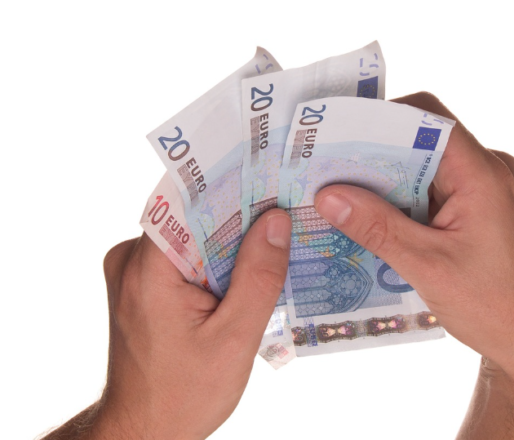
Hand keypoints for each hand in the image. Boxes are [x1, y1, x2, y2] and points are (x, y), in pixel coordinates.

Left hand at [46, 209, 291, 438]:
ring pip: (193, 236)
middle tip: (286, 211)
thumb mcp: (234, 339)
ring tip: (275, 243)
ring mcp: (135, 272)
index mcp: (147, 269)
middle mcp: (132, 260)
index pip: (190, 203)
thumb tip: (277, 221)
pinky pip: (187, 256)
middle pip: (193, 217)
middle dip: (241, 216)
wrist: (144, 430)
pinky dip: (218, 261)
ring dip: (232, 242)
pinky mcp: (144, 285)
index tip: (273, 178)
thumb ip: (258, 277)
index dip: (234, 187)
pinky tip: (248, 273)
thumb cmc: (183, 395)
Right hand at [314, 93, 513, 438]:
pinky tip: (373, 222)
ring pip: (426, 170)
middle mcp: (488, 172)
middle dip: (375, 155)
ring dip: (387, 184)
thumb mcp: (428, 267)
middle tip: (327, 171)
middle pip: (423, 143)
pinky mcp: (480, 212)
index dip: (382, 118)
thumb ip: (377, 227)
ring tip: (341, 198)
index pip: (428, 120)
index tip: (338, 134)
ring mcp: (486, 193)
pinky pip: (435, 194)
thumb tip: (328, 196)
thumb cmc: (497, 307)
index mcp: (483, 174)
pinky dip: (404, 204)